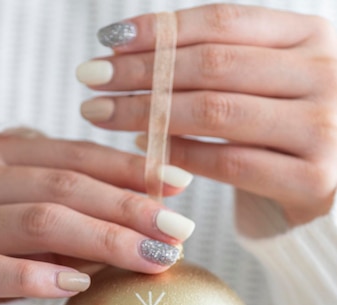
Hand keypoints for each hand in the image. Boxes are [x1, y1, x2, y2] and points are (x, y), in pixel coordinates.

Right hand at [0, 130, 194, 303]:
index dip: (130, 169)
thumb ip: (82, 201)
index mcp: (7, 155)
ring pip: (41, 221)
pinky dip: (38, 276)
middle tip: (179, 229)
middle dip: (129, 208)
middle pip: (67, 187)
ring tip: (153, 258)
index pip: (78, 156)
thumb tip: (158, 203)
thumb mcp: (35, 204)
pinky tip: (79, 283)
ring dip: (104, 240)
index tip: (180, 183)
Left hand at [78, 4, 336, 225]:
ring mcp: (321, 129)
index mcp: (311, 37)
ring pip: (217, 113)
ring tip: (105, 113)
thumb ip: (225, 62)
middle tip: (92, 79)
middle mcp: (323, 75)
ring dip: (150, 113)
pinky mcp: (313, 180)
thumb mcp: (269, 81)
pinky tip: (145, 149)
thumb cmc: (287, 131)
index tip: (108, 41)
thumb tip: (135, 50)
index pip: (223, 22)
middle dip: (143, 72)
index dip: (160, 30)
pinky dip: (181, 155)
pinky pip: (229, 164)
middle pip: (213, 66)